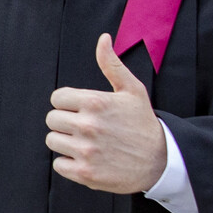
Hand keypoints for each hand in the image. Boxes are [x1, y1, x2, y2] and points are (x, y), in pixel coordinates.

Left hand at [46, 33, 168, 193]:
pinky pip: (58, 164)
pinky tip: (87, 159)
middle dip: (66, 122)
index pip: (57, 98)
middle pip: (52, 119)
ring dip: (66, 142)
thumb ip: (111, 64)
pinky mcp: (85, 173)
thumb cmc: (143, 123)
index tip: (83, 110)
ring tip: (87, 143)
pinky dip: (69, 163)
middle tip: (85, 127)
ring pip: (52, 141)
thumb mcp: (132, 90)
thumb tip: (103, 38)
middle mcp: (88, 126)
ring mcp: (86, 151)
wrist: (161, 162)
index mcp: (95, 102)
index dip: (68, 104)